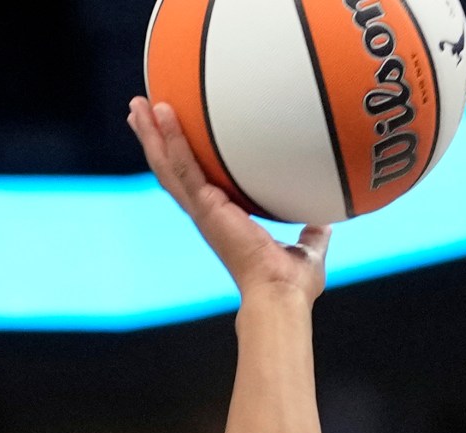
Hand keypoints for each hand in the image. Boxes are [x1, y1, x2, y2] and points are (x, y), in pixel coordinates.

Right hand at [128, 98, 329, 301]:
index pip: (195, 182)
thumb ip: (313, 233)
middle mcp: (206, 213)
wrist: (282, 295)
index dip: (181, 159)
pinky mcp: (205, 207)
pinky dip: (171, 139)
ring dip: (152, 133)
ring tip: (138, 104)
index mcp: (223, 219)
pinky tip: (163, 113)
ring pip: (167, 165)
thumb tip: (327, 222)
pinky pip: (183, 166)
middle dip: (155, 139)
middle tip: (140, 109)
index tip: (172, 136)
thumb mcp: (307, 250)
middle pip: (170, 169)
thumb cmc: (291, 284)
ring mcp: (202, 210)